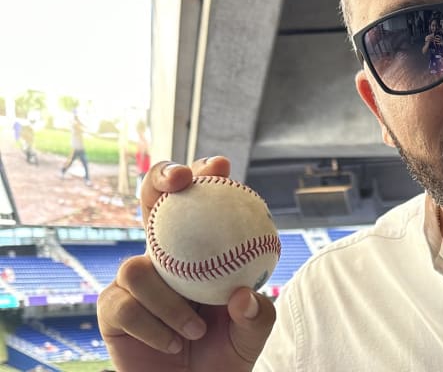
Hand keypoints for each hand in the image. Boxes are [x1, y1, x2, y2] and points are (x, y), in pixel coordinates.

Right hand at [97, 158, 276, 371]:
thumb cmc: (226, 352)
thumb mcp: (253, 332)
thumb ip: (256, 313)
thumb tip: (242, 295)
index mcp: (199, 249)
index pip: (198, 202)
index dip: (202, 174)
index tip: (219, 165)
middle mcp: (163, 255)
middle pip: (151, 200)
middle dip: (161, 178)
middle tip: (181, 181)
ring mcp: (133, 281)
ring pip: (136, 266)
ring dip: (170, 302)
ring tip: (196, 330)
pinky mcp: (111, 310)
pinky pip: (126, 306)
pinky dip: (156, 327)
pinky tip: (175, 343)